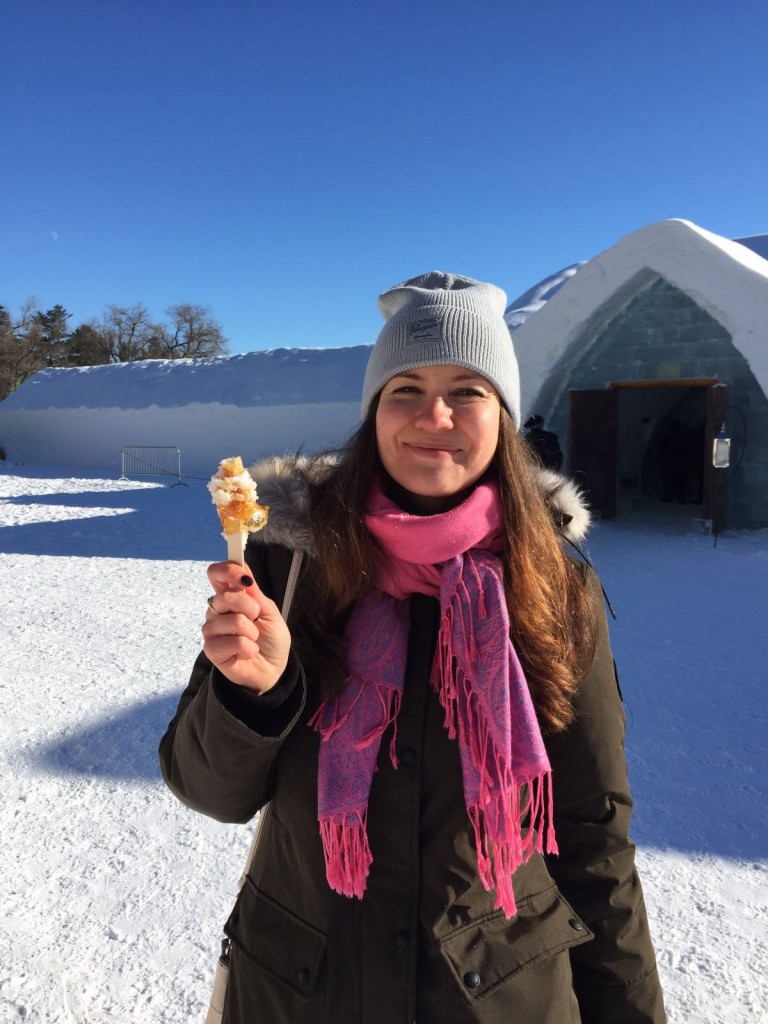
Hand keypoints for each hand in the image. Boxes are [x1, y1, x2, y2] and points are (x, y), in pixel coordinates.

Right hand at [202, 561, 290, 693]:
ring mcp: (212, 630)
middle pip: (224, 596)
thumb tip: (244, 570)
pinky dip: (248, 648)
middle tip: (257, 619)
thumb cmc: (271, 639)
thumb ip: (255, 593)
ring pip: (233, 621)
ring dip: (251, 632)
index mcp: (230, 597)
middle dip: (249, 607)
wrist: (273, 668)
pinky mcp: (212, 650)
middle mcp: (217, 611)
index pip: (216, 574)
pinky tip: (247, 652)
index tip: (243, 578)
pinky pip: (234, 642)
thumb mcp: (270, 612)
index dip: (227, 571)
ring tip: (253, 639)